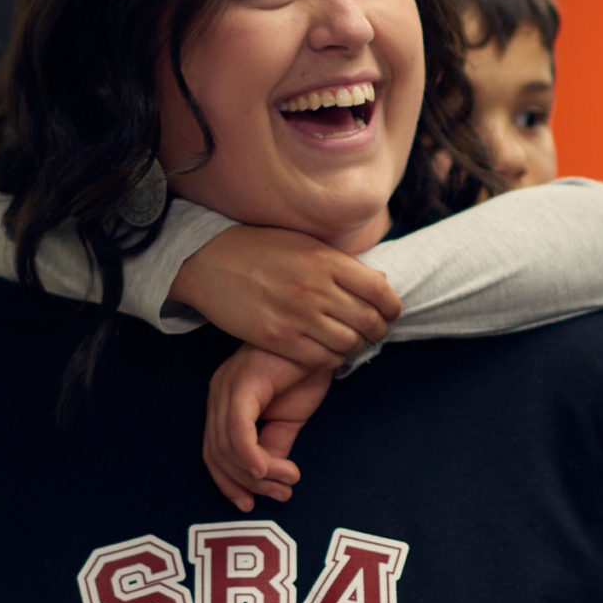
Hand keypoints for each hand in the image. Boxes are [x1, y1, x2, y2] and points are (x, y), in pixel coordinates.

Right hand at [168, 226, 401, 365]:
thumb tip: (380, 282)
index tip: (390, 312)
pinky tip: (327, 351)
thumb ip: (341, 264)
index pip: (380, 291)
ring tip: (349, 341)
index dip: (392, 307)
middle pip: (368, 321)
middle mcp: (317, 289)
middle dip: (378, 330)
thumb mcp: (305, 243)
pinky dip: (331, 359)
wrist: (210, 261)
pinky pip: (321, 359)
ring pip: (348, 344)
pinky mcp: (279, 339)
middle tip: (374, 332)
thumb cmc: (260, 248)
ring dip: (355, 346)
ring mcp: (298, 316)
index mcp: (327, 260)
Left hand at [204, 345, 333, 511]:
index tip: (249, 505)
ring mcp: (227, 388)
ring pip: (227, 448)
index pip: (213, 453)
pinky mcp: (242, 384)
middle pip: (217, 455)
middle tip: (280, 495)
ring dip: (259, 475)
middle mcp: (218, 395)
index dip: (228, 484)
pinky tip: (270, 470)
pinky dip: (252, 457)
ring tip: (288, 481)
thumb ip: (274, 447)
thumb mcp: (288, 419)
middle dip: (248, 484)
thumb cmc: (305, 373)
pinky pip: (238, 431)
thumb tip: (268, 478)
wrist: (324, 340)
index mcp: (224, 402)